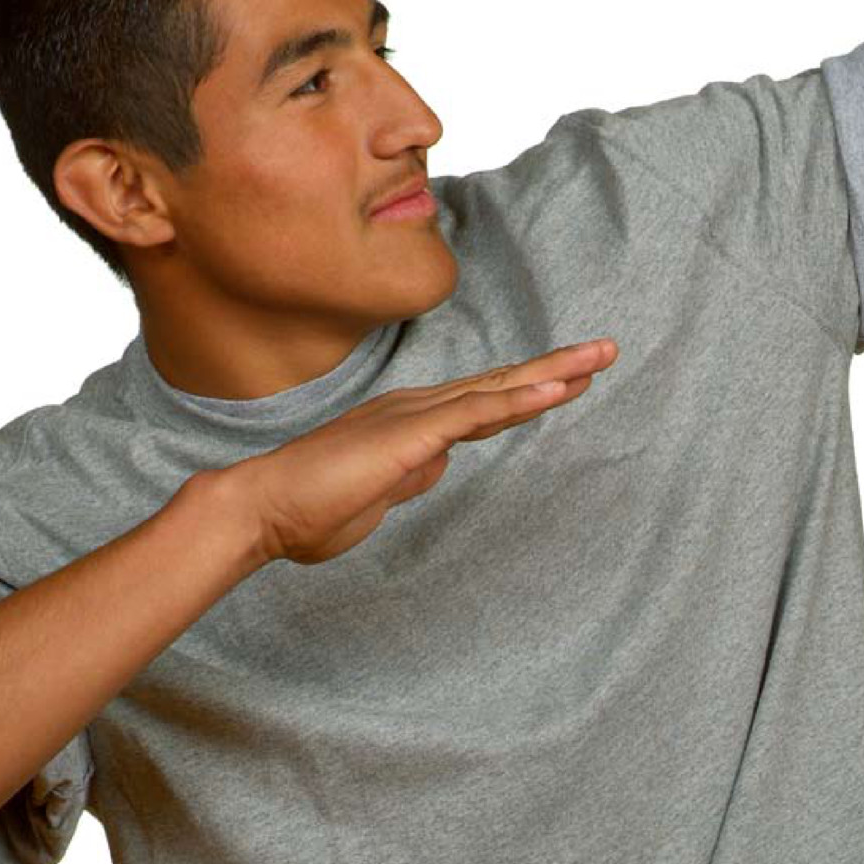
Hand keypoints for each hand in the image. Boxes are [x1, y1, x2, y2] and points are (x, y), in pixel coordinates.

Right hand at [225, 339, 618, 565]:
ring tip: (601, 356)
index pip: (479, 403)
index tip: (568, 379)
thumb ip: (408, 477)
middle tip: (604, 350)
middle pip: (498, 384)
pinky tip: (560, 388)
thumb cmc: (306, 512)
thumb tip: (438, 465)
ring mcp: (413, 418)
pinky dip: (522, 399)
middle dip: (555, 368)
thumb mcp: (375, 498)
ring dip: (553, 371)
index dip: (525, 390)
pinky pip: (478, 412)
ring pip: (497, 389)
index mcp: (406, 425)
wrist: (259, 510)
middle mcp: (414, 410)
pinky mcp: (411, 435)